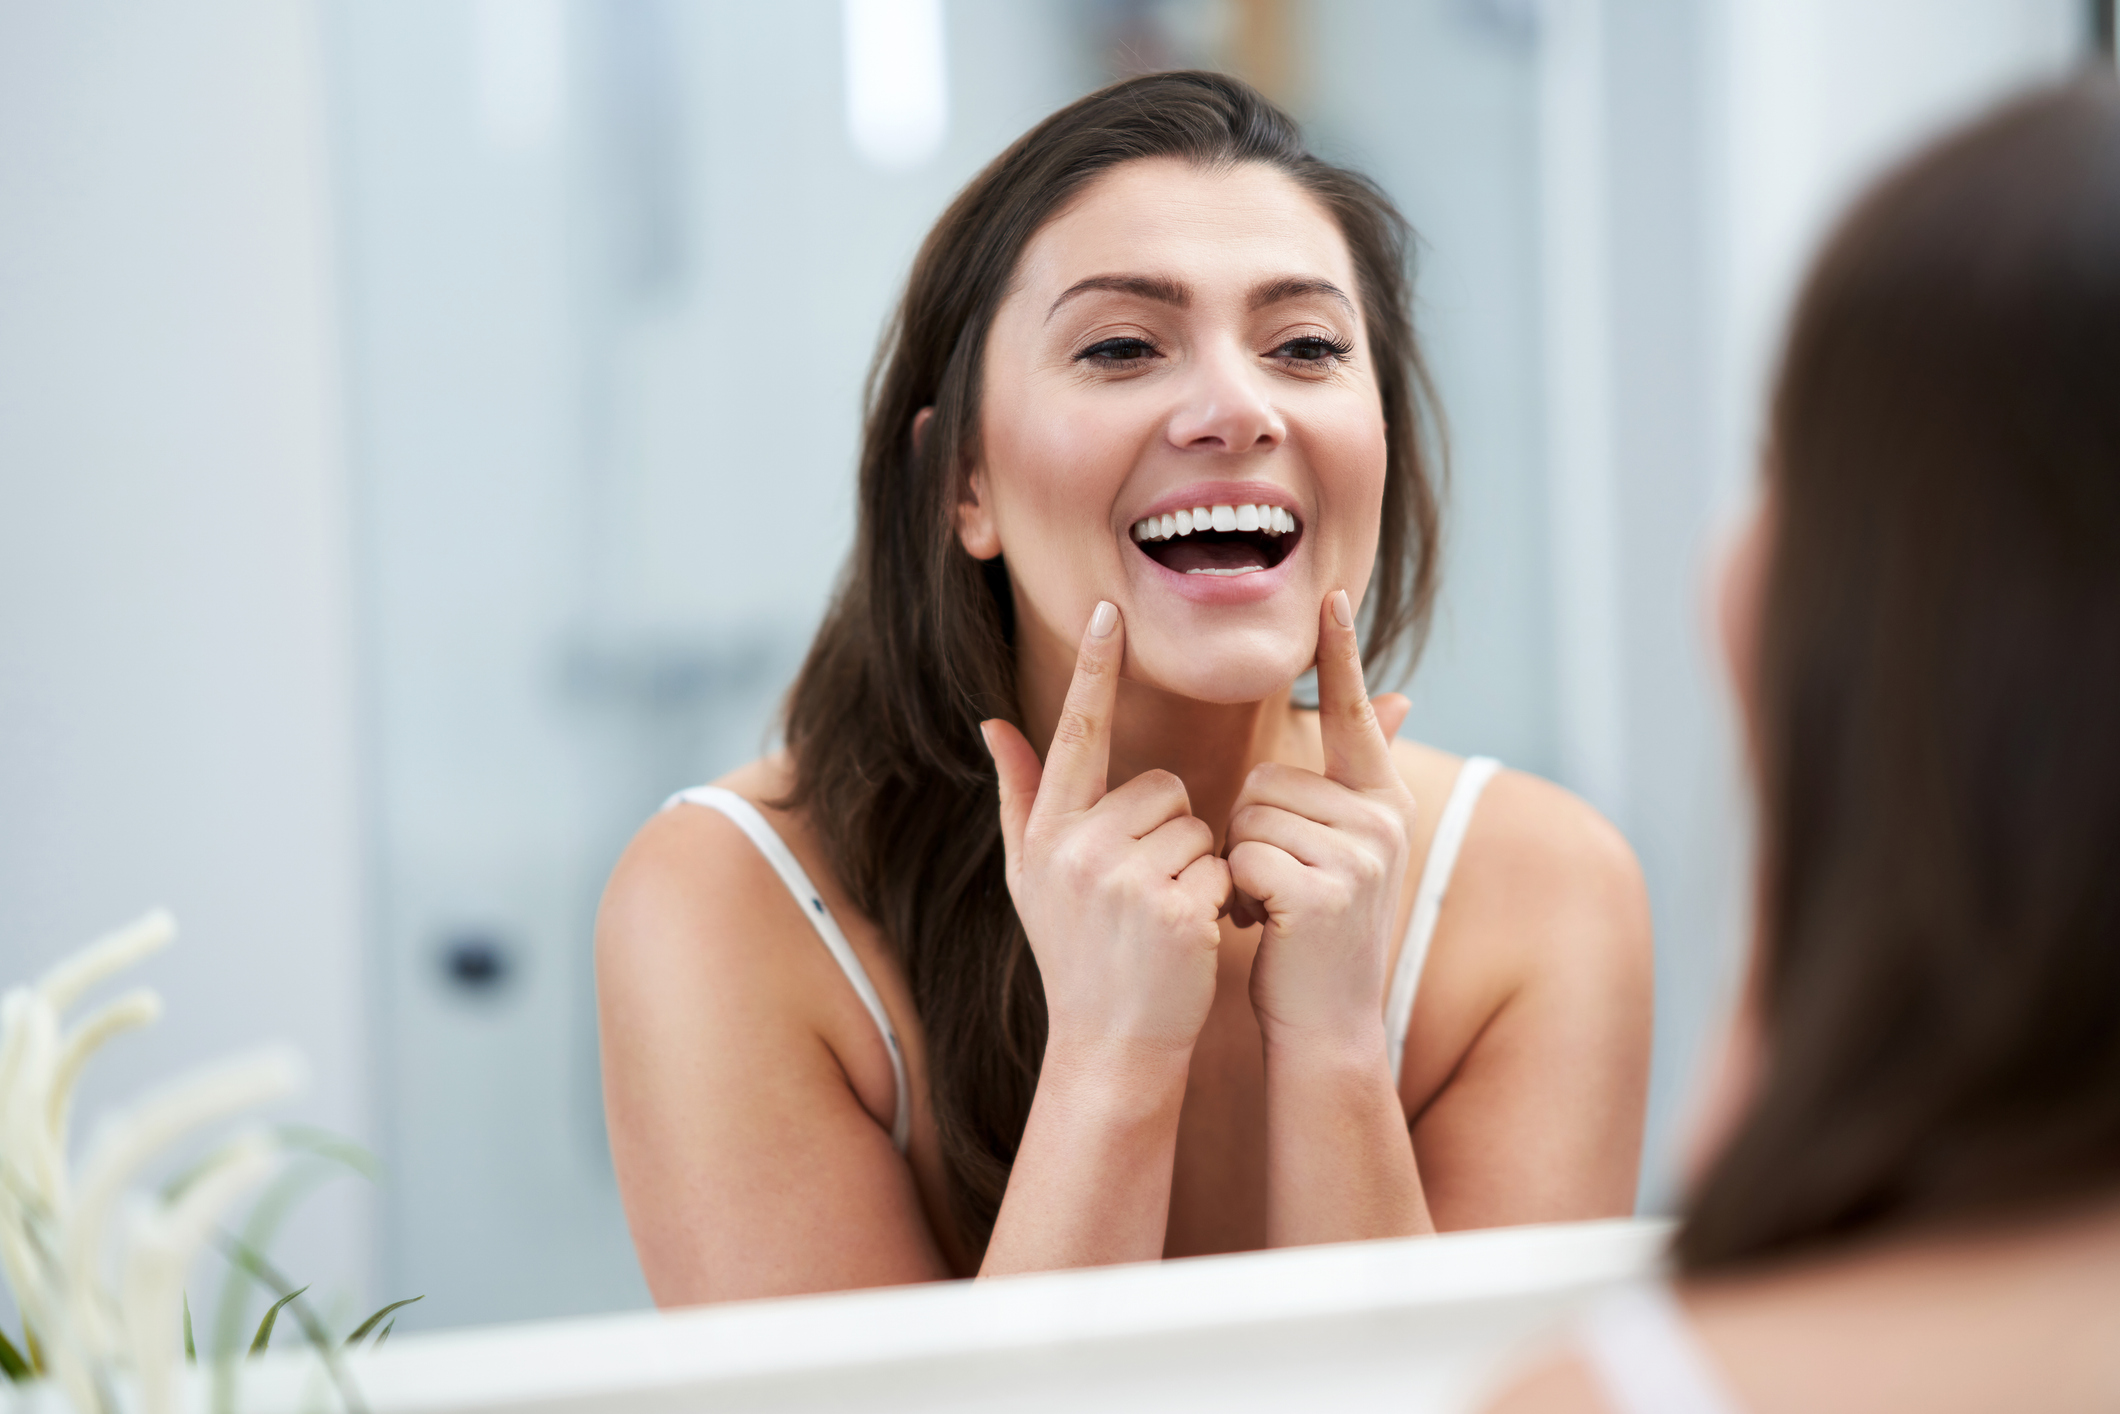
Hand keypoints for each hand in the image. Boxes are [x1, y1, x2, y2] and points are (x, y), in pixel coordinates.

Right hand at [982, 602, 1230, 1055]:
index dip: (1094, 669)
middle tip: (1148, 890)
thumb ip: (1020, 794)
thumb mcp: (1031, 876)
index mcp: (1048, 832)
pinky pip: (1219, 867)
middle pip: (1163, 784)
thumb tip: (992, 720)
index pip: (1075, 732)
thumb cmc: (1074, 953)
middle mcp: (1078, 849)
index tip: (1109, 608)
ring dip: (1196, 866)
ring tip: (1164, 915)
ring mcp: (1124, 881)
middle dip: (1172, 830)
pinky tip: (1188, 938)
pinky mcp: (1172, 910)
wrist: (1109, 1046)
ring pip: (1198, 825)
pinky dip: (1216, 900)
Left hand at [1227, 590, 1415, 1044]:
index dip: (1341, 653)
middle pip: (1264, 778)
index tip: (1331, 593)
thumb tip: (1398, 696)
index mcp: (1381, 801)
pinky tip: (1262, 925)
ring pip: (1246, 814)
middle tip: (1275, 883)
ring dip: (1240, 862)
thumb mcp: (1345, 848)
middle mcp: (1381, 820)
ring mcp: (1359, 856)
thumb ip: (1358, 773)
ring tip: (1270, 905)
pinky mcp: (1323, 890)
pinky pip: (1243, 855)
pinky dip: (1236, 891)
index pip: (1351, 713)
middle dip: (1248, 832)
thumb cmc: (1317, 932)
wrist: (1326, 1024)